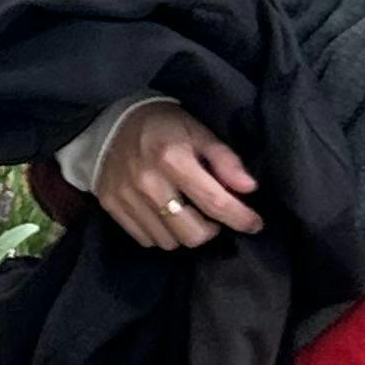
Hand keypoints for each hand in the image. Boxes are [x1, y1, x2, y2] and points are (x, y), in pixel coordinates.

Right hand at [95, 100, 261, 252]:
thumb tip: (249, 188)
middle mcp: (148, 183)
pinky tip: (164, 216)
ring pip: (169, 242)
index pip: (214, 202)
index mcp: (173, 159)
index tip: (254, 223)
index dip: (240, 217)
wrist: (110, 122)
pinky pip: (145, 239)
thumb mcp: (198, 130)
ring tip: (187, 213)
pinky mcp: (112, 206)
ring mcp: (127, 197)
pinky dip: (161, 234)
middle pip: (191, 234)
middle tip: (213, 215)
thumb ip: (224, 159)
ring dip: (184, 232)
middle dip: (210, 230)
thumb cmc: (162, 125)